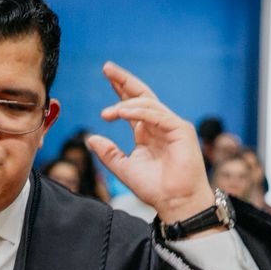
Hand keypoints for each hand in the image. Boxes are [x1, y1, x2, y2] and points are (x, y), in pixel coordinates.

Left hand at [85, 62, 213, 224]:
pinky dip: (137, 112)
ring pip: (147, 103)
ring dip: (125, 104)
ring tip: (106, 113)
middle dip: (124, 80)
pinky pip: (156, 114)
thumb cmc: (155, 188)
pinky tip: (121, 113)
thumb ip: (108, 152)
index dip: (119, 90)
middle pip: (141, 95)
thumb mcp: (124, 168)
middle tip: (107, 67)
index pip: (132, 105)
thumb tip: (90, 137)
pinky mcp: (180, 129)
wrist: (175, 202)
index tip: (106, 77)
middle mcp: (159, 125)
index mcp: (147, 132)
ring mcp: (171, 125)